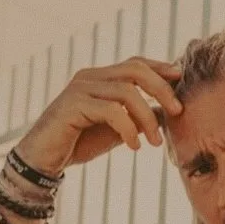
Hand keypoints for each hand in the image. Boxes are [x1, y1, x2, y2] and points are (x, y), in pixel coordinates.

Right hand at [17, 56, 183, 170]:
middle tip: (177, 111)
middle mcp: (89, 77)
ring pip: (127, 91)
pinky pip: (112, 111)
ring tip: (154, 141)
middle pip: (135, 69)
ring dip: (147, 117)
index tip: (182, 81)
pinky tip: (134, 146)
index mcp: (99, 77)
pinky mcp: (73, 105)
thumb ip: (138, 118)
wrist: (43, 160)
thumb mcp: (116, 129)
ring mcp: (80, 89)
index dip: (160, 69)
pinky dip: (128, 129)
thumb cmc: (79, 143)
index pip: (135, 63)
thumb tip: (166, 112)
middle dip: (162, 89)